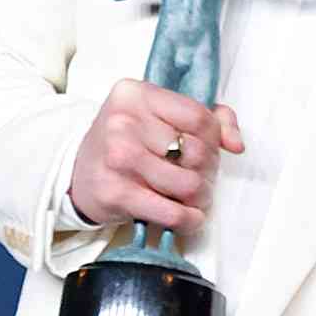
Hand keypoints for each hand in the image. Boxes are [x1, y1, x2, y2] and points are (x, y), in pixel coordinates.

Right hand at [67, 80, 243, 233]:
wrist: (78, 175)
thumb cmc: (127, 144)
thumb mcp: (161, 117)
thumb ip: (209, 118)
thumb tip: (236, 144)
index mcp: (137, 94)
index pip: (200, 117)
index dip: (214, 140)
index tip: (208, 151)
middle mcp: (124, 121)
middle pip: (198, 152)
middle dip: (208, 171)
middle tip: (197, 177)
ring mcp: (118, 157)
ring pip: (189, 185)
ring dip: (200, 198)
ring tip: (192, 198)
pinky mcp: (116, 193)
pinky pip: (173, 213)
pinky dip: (189, 220)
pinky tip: (189, 217)